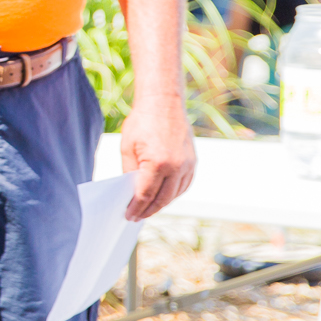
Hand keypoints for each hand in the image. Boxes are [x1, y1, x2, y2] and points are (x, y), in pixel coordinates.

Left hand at [119, 98, 194, 219]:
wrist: (164, 103)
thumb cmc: (142, 122)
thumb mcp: (127, 148)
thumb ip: (129, 172)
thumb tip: (130, 192)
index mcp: (157, 164)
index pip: (145, 195)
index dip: (136, 208)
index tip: (128, 216)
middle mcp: (176, 167)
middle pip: (162, 199)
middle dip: (148, 210)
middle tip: (136, 217)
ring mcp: (188, 165)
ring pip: (174, 194)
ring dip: (161, 204)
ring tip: (148, 209)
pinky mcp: (193, 162)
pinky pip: (184, 185)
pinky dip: (173, 194)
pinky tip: (163, 197)